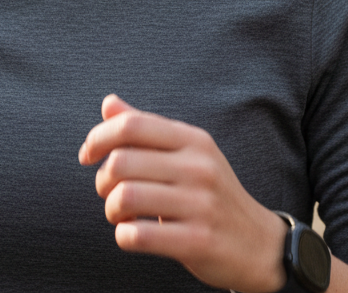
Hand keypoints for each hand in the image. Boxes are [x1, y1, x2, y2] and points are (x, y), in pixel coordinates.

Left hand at [79, 94, 288, 291]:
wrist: (260, 244)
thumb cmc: (211, 193)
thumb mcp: (188, 153)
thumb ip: (146, 129)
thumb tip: (108, 104)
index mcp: (193, 140)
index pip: (132, 125)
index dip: (98, 138)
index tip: (87, 155)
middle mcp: (198, 167)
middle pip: (121, 162)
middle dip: (102, 180)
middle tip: (108, 191)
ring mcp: (200, 204)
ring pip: (125, 198)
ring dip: (111, 209)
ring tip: (119, 214)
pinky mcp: (197, 241)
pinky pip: (138, 235)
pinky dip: (123, 235)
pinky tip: (131, 234)